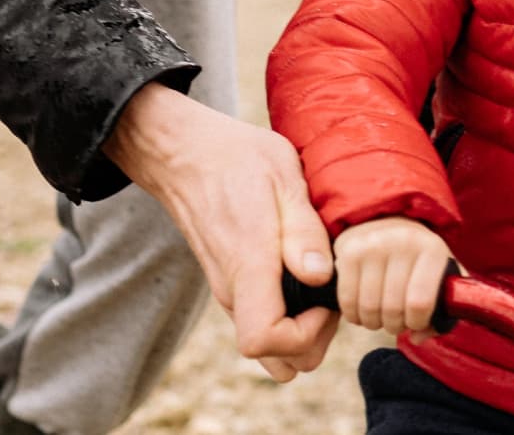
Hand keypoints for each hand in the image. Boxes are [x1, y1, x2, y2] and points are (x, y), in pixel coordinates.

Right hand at [103, 83, 338, 380]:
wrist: (183, 153)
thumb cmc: (233, 157)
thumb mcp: (280, 174)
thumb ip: (302, 228)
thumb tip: (320, 276)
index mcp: (246, 264)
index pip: (264, 340)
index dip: (305, 334)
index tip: (325, 299)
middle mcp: (232, 289)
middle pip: (277, 360)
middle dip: (314, 339)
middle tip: (330, 292)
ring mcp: (227, 290)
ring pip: (270, 349)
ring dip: (301, 333)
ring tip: (317, 284)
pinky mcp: (229, 284)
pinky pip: (260, 321)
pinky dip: (286, 316)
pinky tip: (299, 273)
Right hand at [333, 217, 455, 337]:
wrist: (387, 222)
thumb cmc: (417, 259)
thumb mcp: (440, 276)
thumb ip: (443, 311)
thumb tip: (418, 336)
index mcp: (432, 250)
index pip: (421, 303)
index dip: (416, 323)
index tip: (415, 322)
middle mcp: (402, 242)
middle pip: (393, 308)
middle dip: (394, 325)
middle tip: (395, 323)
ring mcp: (373, 244)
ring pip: (369, 306)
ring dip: (373, 323)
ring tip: (378, 318)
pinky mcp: (349, 251)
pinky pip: (347, 298)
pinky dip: (353, 315)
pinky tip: (360, 312)